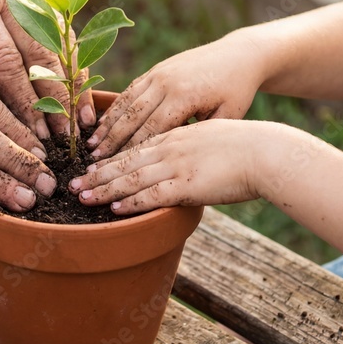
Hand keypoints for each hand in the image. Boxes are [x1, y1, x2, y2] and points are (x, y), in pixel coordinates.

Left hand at [0, 0, 91, 137]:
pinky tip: (78, 86)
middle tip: (65, 140)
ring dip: (72, 82)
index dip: (23, 103)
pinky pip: (56, 24)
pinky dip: (70, 57)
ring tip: (81, 120)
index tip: (34, 137)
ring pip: (56, 40)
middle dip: (55, 101)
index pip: (5, 63)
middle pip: (40, 54)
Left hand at [72, 120, 279, 213]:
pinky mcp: (187, 184)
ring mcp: (177, 165)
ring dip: (105, 188)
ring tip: (83, 197)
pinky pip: (153, 194)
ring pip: (132, 177)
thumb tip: (186, 166)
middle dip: (97, 173)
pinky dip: (132, 201)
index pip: (136, 147)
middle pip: (125, 161)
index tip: (92, 165)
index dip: (111, 157)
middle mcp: (171, 147)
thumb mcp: (213, 140)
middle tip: (73, 183)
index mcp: (177, 135)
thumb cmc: (249, 148)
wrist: (268, 152)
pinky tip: (115, 208)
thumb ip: (194, 152)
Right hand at [88, 30, 266, 157]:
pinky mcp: (156, 69)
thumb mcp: (227, 116)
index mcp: (185, 96)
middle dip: (112, 140)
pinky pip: (131, 90)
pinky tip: (103, 123)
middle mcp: (167, 82)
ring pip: (126, 102)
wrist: (240, 55)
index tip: (117, 169)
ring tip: (92, 145)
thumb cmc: (237, 91)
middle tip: (94, 160)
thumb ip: (200, 135)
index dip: (132, 150)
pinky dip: (116, 107)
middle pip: (133, 116)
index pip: (152, 129)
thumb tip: (176, 158)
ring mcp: (159, 73)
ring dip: (108, 125)